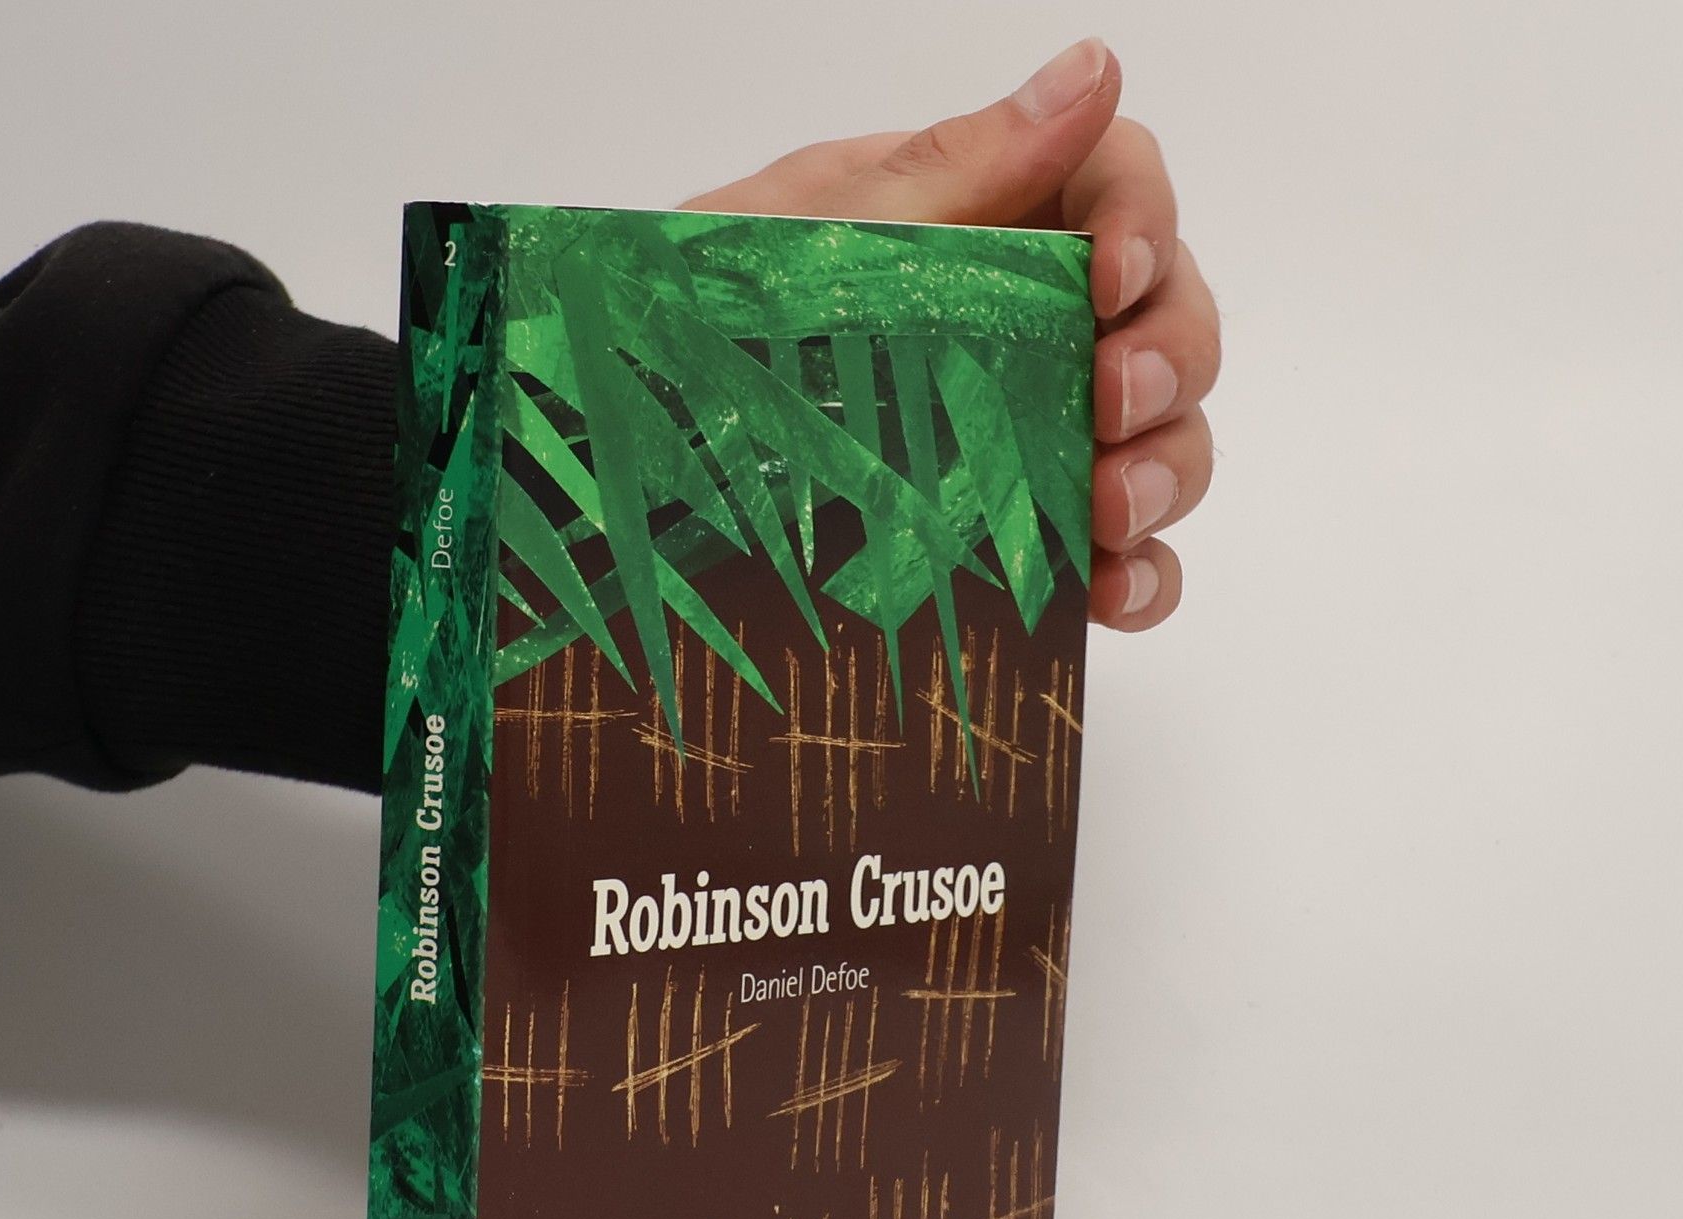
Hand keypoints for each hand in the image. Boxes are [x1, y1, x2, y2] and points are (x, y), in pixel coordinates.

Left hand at [681, 39, 1215, 631]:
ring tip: (1112, 512)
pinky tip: (1109, 592)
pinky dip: (1137, 574)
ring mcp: (1005, 441)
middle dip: (1165, 358)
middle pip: (1160, 314)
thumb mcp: (797, 251)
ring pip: (1156, 436)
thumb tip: (1089, 73)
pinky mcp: (995, 543)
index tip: (1111, 280)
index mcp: (959, 222)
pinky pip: (1106, 557)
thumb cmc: (673, 351)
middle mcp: (1001, 327)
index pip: (1110, 181)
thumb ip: (948, 173)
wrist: (607, 490)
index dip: (1142, 219)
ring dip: (1166, 469)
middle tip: (1110, 409)